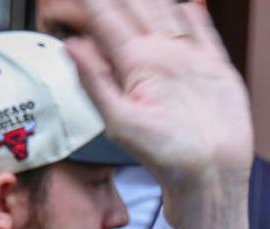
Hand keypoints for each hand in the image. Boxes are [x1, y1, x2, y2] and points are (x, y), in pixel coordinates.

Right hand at [66, 0, 252, 228]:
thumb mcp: (117, 123)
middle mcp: (169, 49)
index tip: (57, 5)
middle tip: (84, 5)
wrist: (213, 167)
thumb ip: (94, 80)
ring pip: (165, 8)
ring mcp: (196, 52)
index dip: (80, 7)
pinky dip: (188, 10)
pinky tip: (181, 4)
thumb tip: (72, 47)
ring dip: (141, 0)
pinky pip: (202, 24)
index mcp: (140, 61)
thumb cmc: (167, 153)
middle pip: (133, 6)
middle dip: (104, 1)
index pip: (104, 19)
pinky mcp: (217, 63)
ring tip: (123, 0)